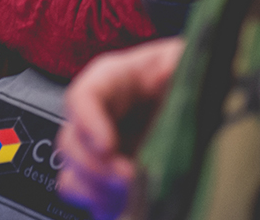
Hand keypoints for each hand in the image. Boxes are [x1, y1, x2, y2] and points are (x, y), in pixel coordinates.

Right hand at [56, 38, 184, 219]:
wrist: (195, 101)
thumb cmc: (184, 74)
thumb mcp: (181, 58)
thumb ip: (175, 61)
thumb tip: (169, 70)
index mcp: (111, 81)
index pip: (81, 97)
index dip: (87, 122)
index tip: (107, 146)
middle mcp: (98, 117)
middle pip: (70, 141)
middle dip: (94, 166)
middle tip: (129, 178)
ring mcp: (101, 152)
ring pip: (72, 174)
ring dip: (95, 190)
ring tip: (129, 197)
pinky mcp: (112, 180)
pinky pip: (92, 200)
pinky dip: (105, 207)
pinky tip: (130, 206)